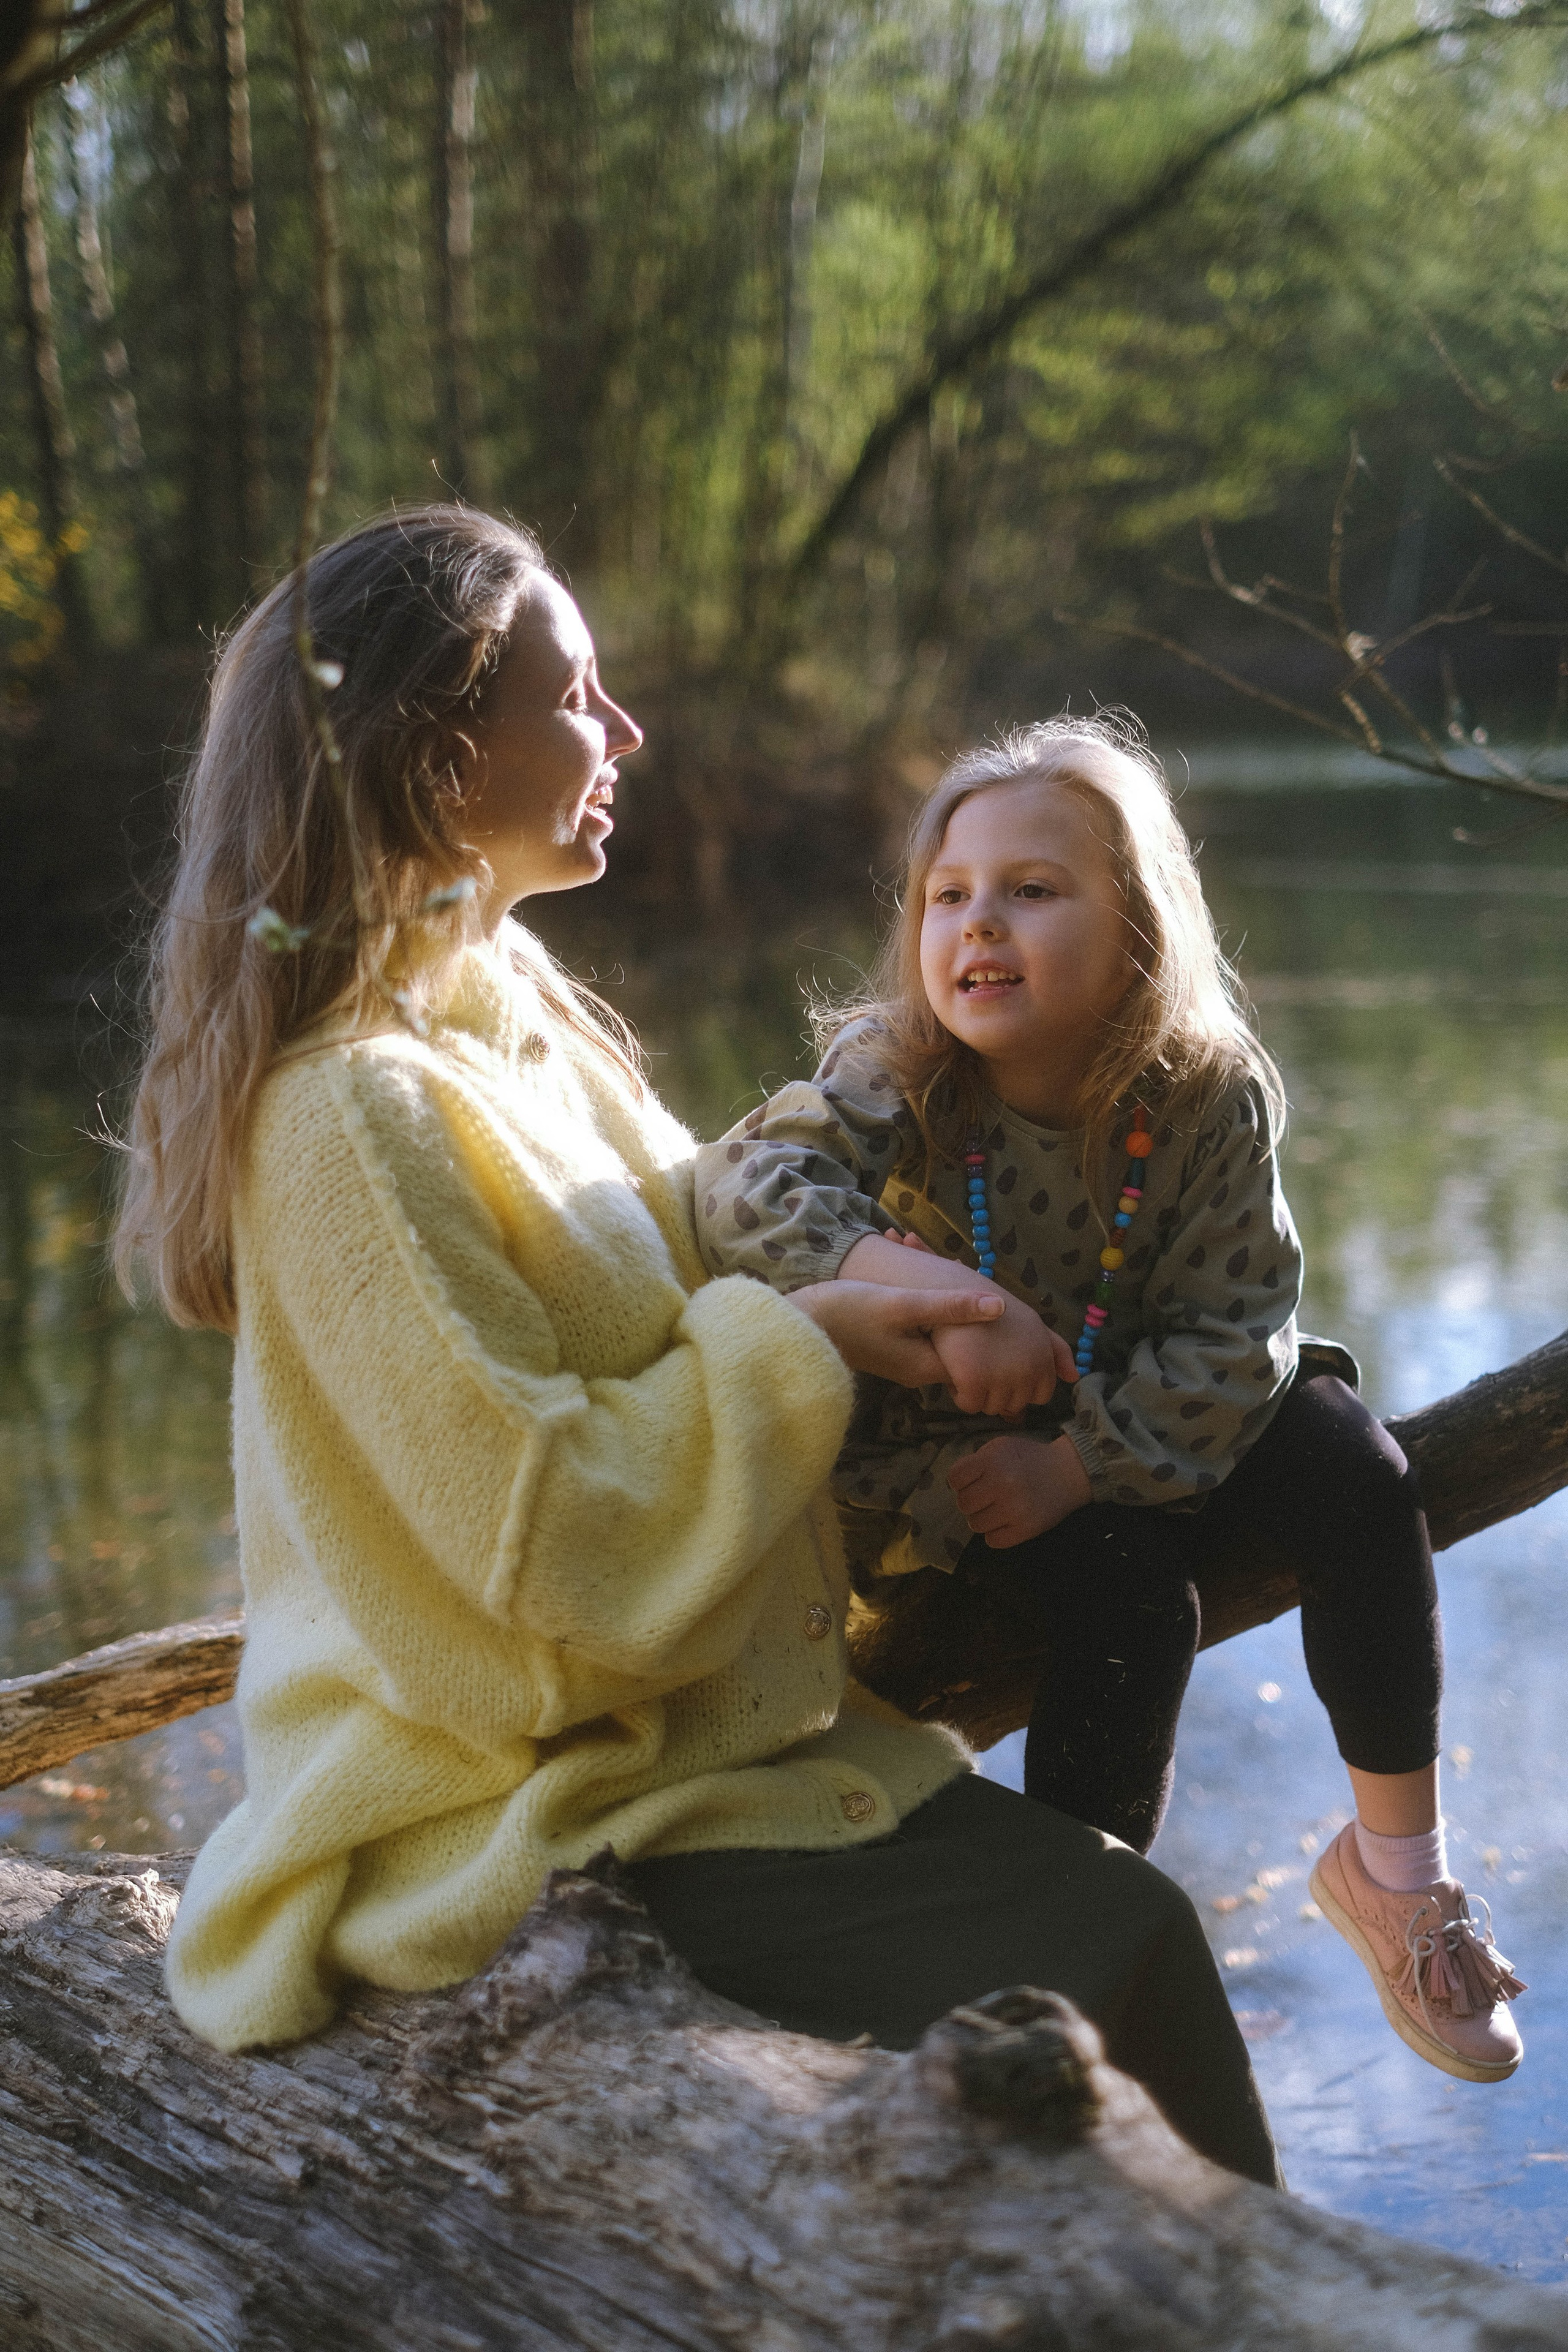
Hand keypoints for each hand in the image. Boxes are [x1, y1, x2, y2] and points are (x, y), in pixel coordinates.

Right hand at [837, 1230, 1074, 1414]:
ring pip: (942, 1341)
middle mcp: (918, 1371)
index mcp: (927, 1366)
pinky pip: (923, 1336)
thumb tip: (1000, 1308)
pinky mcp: (887, 1350)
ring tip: (963, 1283)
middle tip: (989, 1292)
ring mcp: (901, 1362)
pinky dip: (933, 1316)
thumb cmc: (848, 1314)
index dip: (996, 1340)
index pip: (978, 1363)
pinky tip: (931, 1292)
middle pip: (962, 1351)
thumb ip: (949, 1306)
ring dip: (952, 1316)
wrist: (796, 1327)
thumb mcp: (902, 1304)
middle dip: (975, 1324)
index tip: (1013, 1317)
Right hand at [929, 1304, 1075, 1418]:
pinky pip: (969, 1405)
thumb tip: (1074, 1377)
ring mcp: (1001, 1377)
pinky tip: (956, 1372)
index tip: (1004, 1371)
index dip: (1020, 1388)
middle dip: (999, 1392)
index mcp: (1044, 1360)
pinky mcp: (973, 1380)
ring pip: (991, 1408)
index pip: (1040, 1396)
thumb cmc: (995, 1307)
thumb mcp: (1033, 1325)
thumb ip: (1057, 1350)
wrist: (956, 1291)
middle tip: (982, 1365)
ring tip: (969, 1366)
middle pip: (1014, 1405)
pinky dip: (960, 1394)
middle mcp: (1027, 1371)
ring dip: (978, 1394)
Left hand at [948, 1432, 1091, 1548]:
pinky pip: (993, 1541)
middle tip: (985, 1497)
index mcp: (993, 1461)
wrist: (1068, 1473)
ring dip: (983, 1518)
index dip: (960, 1481)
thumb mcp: (1002, 1446)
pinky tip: (1005, 1522)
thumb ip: (978, 1460)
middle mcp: (1001, 1485)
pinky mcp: (1025, 1530)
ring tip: (997, 1509)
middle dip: (971, 1500)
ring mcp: (1013, 1510)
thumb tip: (958, 1481)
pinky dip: (996, 1533)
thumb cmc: (1031, 1457)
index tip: (971, 1482)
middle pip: (963, 1504)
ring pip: (975, 1525)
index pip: (955, 1478)